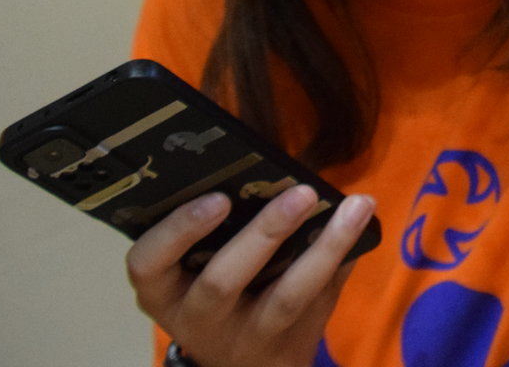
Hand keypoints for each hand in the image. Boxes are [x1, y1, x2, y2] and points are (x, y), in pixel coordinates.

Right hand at [126, 185, 373, 366]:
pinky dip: (342, 259)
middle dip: (264, 233)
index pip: (147, 263)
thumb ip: (214, 223)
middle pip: (221, 281)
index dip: (178, 230)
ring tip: (355, 206)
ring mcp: (245, 338)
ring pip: (286, 296)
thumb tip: (260, 161)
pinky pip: (320, 300)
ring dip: (324, 248)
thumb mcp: (194, 267)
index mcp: (163, 290)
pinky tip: (361, 224)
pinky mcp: (289, 345)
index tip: (219, 198)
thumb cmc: (217, 291)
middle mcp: (197, 320)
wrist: (244, 366)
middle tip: (301, 192)